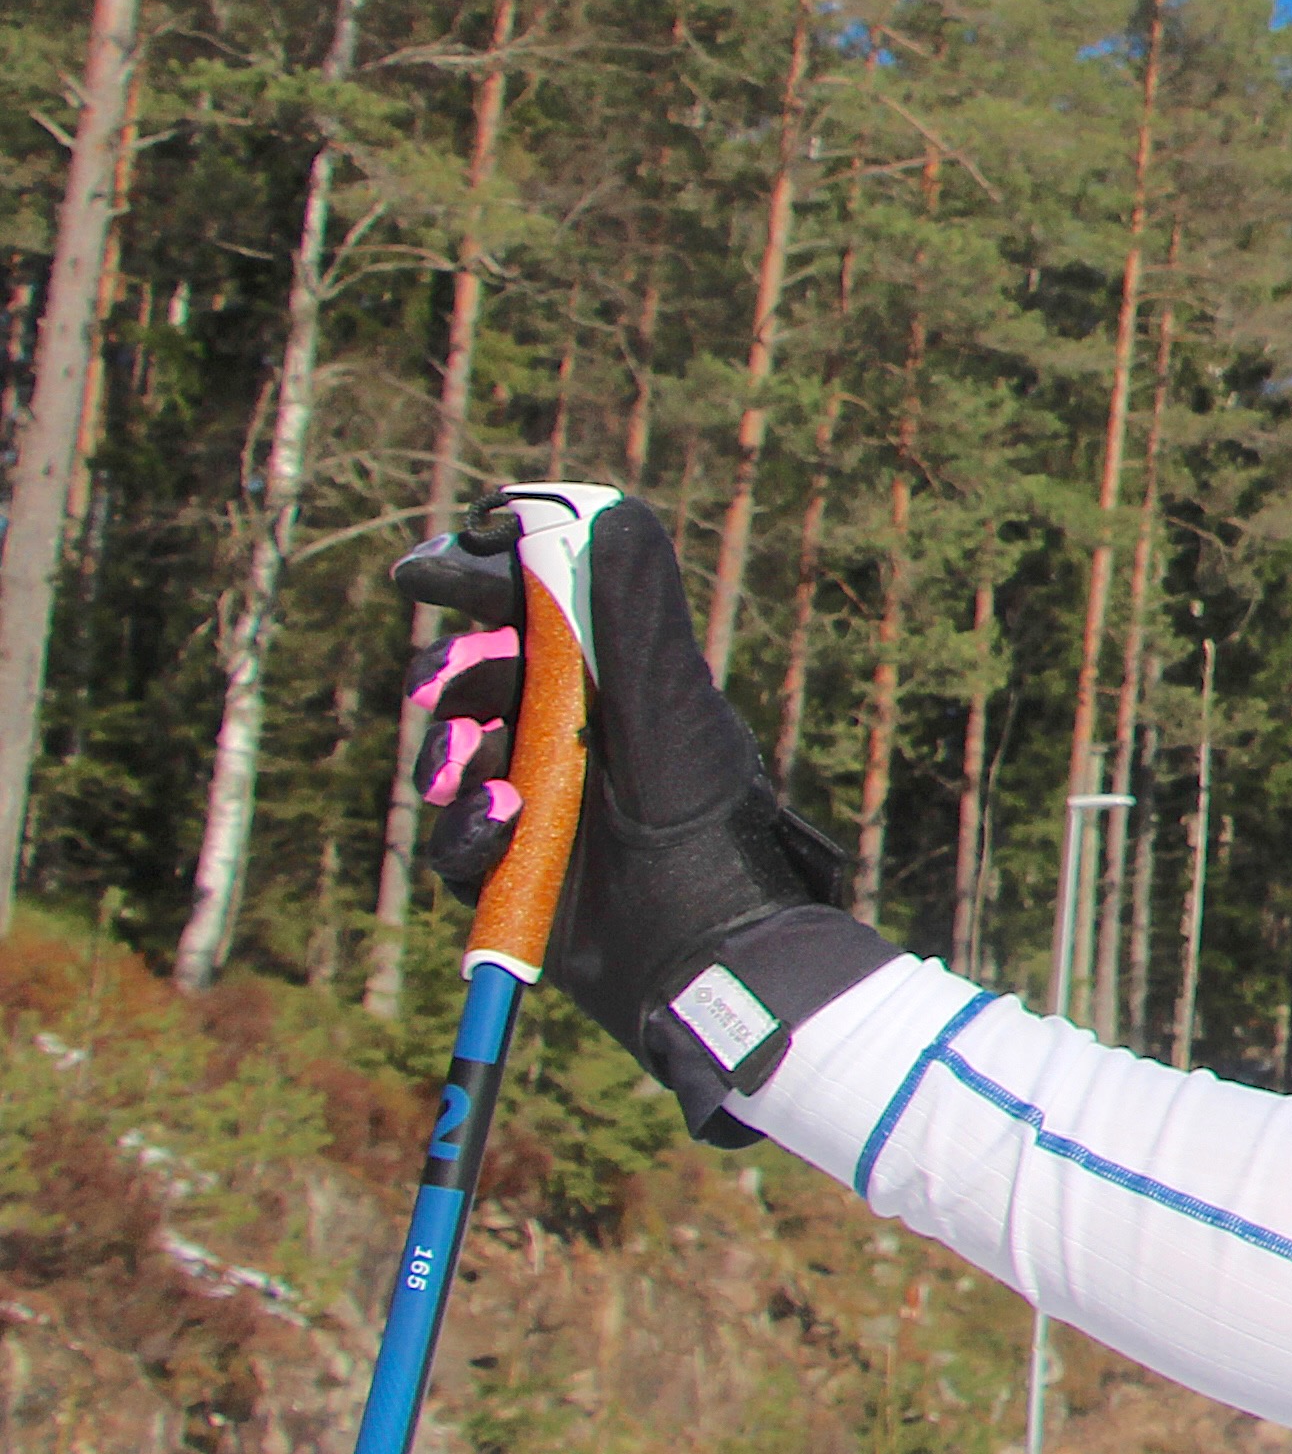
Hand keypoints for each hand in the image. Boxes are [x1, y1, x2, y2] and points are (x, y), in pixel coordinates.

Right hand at [403, 484, 897, 1138]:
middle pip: (477, 676)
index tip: (428, 569)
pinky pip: (455, 838)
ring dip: (449, 756)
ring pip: (453, 756)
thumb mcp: (666, 703)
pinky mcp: (517, 867)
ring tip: (479, 775)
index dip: (479, 577)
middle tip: (435, 686)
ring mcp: (544, 799)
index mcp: (619, 681)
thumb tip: (597, 506)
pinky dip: (464, 830)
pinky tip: (499, 826)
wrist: (701, 947)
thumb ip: (633, 608)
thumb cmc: (700, 819)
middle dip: (450, 673)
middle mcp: (578, 733)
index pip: (536, 607)